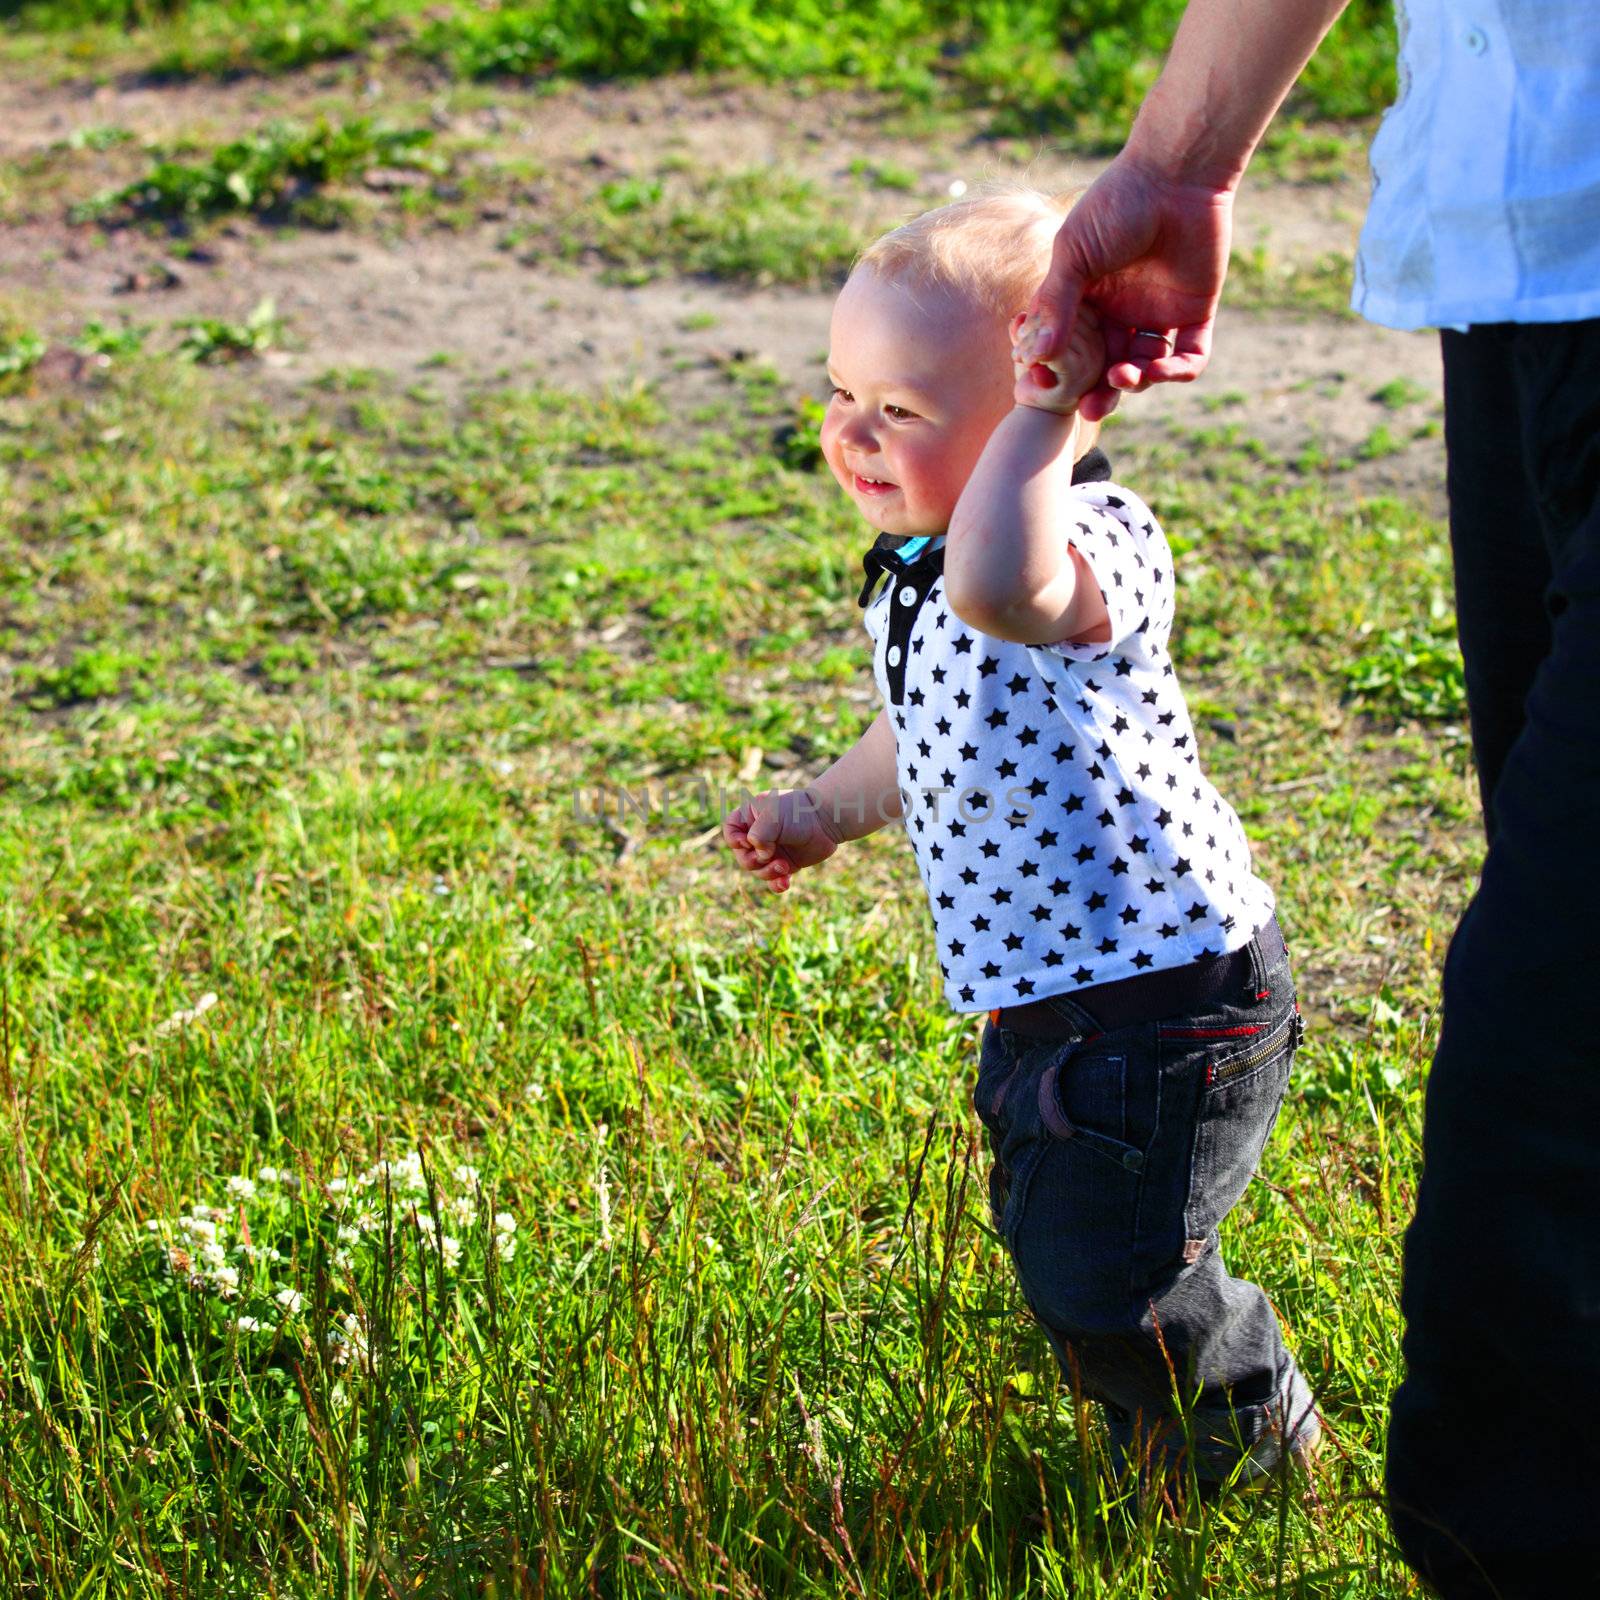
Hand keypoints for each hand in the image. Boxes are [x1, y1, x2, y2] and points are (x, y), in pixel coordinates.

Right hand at [723, 786, 841, 894]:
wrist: (827, 820)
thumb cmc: (798, 812)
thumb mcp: (774, 815)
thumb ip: (759, 834)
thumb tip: (760, 855)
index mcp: (750, 817)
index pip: (730, 831)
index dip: (734, 841)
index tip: (747, 843)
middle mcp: (757, 835)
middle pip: (742, 856)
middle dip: (754, 861)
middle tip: (770, 856)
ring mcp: (770, 851)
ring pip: (757, 871)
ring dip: (768, 873)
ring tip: (784, 867)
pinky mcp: (784, 864)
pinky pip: (773, 881)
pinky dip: (777, 885)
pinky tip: (785, 884)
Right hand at [1024, 153, 1234, 420]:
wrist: (1176, 175)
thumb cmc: (1116, 205)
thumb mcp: (1073, 255)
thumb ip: (1055, 306)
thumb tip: (1035, 356)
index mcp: (1087, 301)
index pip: (1072, 352)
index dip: (1062, 375)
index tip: (1049, 387)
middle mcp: (1120, 312)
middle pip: (1106, 369)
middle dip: (1099, 394)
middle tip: (1090, 408)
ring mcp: (1157, 314)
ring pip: (1145, 369)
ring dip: (1134, 381)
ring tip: (1124, 375)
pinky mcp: (1193, 313)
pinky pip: (1188, 357)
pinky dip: (1176, 372)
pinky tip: (1160, 370)